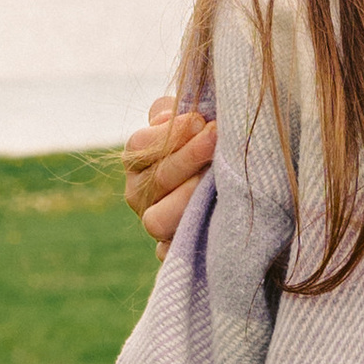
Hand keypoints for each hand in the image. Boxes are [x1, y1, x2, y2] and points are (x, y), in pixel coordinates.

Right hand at [123, 93, 216, 250]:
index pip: (140, 145)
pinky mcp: (172, 250)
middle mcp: (139, 193)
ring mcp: (155, 224)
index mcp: (138, 159)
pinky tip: (212, 224)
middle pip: (155, 178)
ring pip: (157, 219)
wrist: (225, 185)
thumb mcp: (192, 121)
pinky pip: (171, 253)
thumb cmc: (206, 143)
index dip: (169, 133)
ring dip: (187, 198)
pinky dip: (187, 241)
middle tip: (216, 138)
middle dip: (187, 157)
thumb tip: (167, 115)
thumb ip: (177, 111)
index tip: (201, 121)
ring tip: (215, 179)